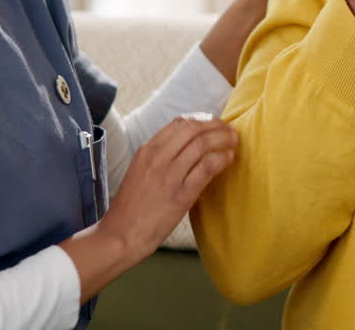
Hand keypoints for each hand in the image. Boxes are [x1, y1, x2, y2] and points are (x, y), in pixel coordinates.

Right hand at [98, 117, 238, 258]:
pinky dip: (221, 159)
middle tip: (229, 129)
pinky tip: (229, 158)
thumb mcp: (139, 172)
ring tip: (233, 141)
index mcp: (146, 150)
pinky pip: (206, 168)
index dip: (201, 120)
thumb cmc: (131, 208)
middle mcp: (157, 158)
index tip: (214, 124)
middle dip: (216, 125)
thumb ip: (159, 158)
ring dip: (223, 139)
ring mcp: (169, 175)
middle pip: (192, 129)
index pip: (178, 123)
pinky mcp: (180, 195)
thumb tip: (186, 148)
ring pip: (201, 144)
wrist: (121, 234)